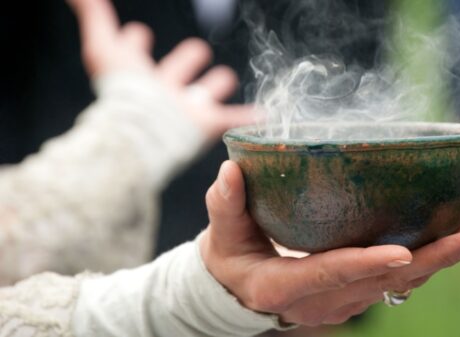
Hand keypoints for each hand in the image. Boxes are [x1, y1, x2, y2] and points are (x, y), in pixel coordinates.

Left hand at [67, 0, 255, 138]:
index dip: (136, 43)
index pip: (137, 52)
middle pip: (179, 70)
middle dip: (186, 61)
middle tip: (195, 53)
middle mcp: (165, 90)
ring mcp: (190, 108)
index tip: (138, 36)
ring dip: (215, 86)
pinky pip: (235, 120)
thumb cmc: (124, 90)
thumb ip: (94, 15)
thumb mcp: (105, 48)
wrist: (145, 131)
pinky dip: (250, 118)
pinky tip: (264, 116)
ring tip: (225, 80)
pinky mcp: (210, 124)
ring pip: (207, 92)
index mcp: (140, 73)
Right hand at [201, 161, 459, 325]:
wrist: (239, 289)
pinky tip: (457, 230)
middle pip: (382, 282)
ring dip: (443, 255)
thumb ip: (225, 204)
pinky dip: (431, 256)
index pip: (328, 274)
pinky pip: (399, 279)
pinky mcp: (357, 293)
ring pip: (401, 283)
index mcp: (284, 287)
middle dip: (432, 258)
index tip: (403, 251)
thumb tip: (231, 170)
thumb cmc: (230, 256)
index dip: (364, 263)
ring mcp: (343, 302)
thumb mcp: (221, 234)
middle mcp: (322, 302)